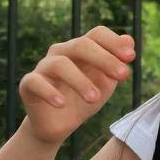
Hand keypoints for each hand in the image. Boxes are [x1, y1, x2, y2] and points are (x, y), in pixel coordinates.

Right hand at [18, 26, 134, 147]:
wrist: (59, 126)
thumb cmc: (83, 99)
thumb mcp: (105, 83)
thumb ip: (116, 63)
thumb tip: (129, 40)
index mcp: (81, 49)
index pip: (96, 34)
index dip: (114, 42)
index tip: (131, 57)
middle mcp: (61, 52)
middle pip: (81, 45)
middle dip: (104, 59)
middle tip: (122, 75)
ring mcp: (43, 67)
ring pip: (60, 64)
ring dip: (80, 81)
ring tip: (95, 98)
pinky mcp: (28, 85)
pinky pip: (35, 82)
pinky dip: (49, 92)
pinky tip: (61, 104)